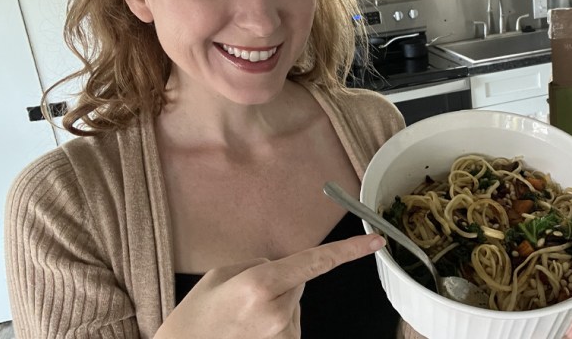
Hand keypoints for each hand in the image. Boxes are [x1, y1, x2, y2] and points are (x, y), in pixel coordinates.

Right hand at [155, 234, 384, 338]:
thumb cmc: (196, 316)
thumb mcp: (223, 274)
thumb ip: (263, 266)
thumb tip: (289, 269)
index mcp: (261, 285)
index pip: (316, 262)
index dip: (350, 251)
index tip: (375, 242)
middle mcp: (278, 313)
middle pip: (299, 282)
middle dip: (280, 282)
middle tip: (244, 297)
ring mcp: (283, 336)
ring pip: (293, 305)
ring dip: (275, 305)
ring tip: (241, 318)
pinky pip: (288, 324)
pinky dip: (273, 322)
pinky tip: (248, 330)